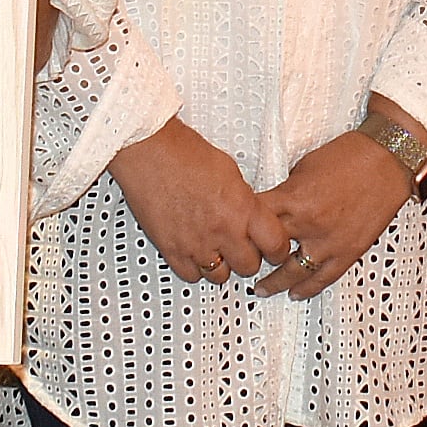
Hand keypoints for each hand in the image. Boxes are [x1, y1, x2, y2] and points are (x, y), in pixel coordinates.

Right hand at [108, 118, 288, 287]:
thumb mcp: (230, 171)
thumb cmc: (184, 152)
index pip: (275, 244)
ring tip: (216, 249)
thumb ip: (243, 200)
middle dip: (249, 258)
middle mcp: (222, 229)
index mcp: (243, 207)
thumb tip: (250, 214)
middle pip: (249, 266)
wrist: (149, 150)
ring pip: (220, 276)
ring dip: (221, 265)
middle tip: (243, 247)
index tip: (273, 248)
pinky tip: (195, 251)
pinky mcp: (172, 249)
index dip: (277, 249)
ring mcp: (196, 243)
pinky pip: (191, 275)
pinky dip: (195, 267)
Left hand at [256, 129, 417, 300]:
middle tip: (243, 263)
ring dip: (275, 283)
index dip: (240, 226)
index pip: (254, 218)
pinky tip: (296, 293)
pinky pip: (324, 278)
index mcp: (293, 198)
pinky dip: (307, 289)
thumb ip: (287, 191)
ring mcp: (329, 242)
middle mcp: (308, 223)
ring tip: (262, 288)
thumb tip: (275, 206)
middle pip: (267, 250)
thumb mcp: (304, 166)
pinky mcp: (349, 251)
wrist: (389, 158)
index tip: (234, 231)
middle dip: (253, 257)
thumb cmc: (351, 155)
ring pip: (293, 273)